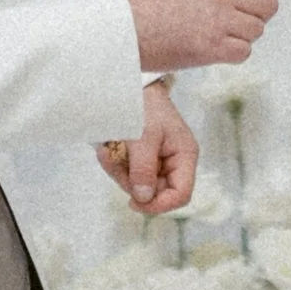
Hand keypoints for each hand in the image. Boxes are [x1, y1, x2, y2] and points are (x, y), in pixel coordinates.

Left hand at [99, 82, 197, 214]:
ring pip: (138, 185)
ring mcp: (156, 161)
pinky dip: (114, 165)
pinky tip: (106, 150)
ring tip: (106, 152)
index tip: (134, 203)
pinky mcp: (140, 159)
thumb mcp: (144, 136)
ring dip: (118, 172)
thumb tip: (143, 198)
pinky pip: (127, 173)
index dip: (160, 205)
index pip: (181, 194)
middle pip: (156, 193)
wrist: (129, 84)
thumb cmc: (143, 106)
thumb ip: (144, 168)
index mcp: (184, 156)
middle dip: (131, 183)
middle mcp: (174, 163)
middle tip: (112, 165)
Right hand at [126, 0, 276, 70]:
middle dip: (259, 13)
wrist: (125, 29)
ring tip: (221, 34)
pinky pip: (244, 52)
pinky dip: (233, 53)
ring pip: (257, 30)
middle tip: (241, 20)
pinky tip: (216, 49)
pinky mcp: (213, 48)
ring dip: (244, 35)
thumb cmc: (148, 1)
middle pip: (269, 4)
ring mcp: (219, 21)